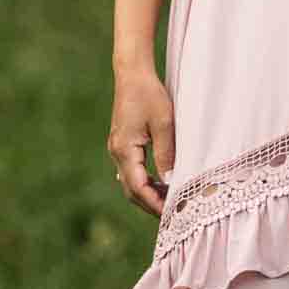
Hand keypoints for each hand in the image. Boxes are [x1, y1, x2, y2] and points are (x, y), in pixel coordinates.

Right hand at [107, 66, 174, 215]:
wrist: (133, 74)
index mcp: (125, 149)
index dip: (154, 203)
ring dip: (148, 193)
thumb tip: (170, 182)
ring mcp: (118, 148)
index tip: (170, 214)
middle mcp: (117, 152)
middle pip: (131, 189)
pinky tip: (159, 183)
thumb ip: (166, 154)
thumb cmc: (149, 94)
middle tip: (172, 214)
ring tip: (169, 201)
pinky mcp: (122, 143)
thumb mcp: (164, 124)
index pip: (138, 187)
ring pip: (130, 181)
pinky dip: (144, 181)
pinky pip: (131, 170)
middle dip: (150, 203)